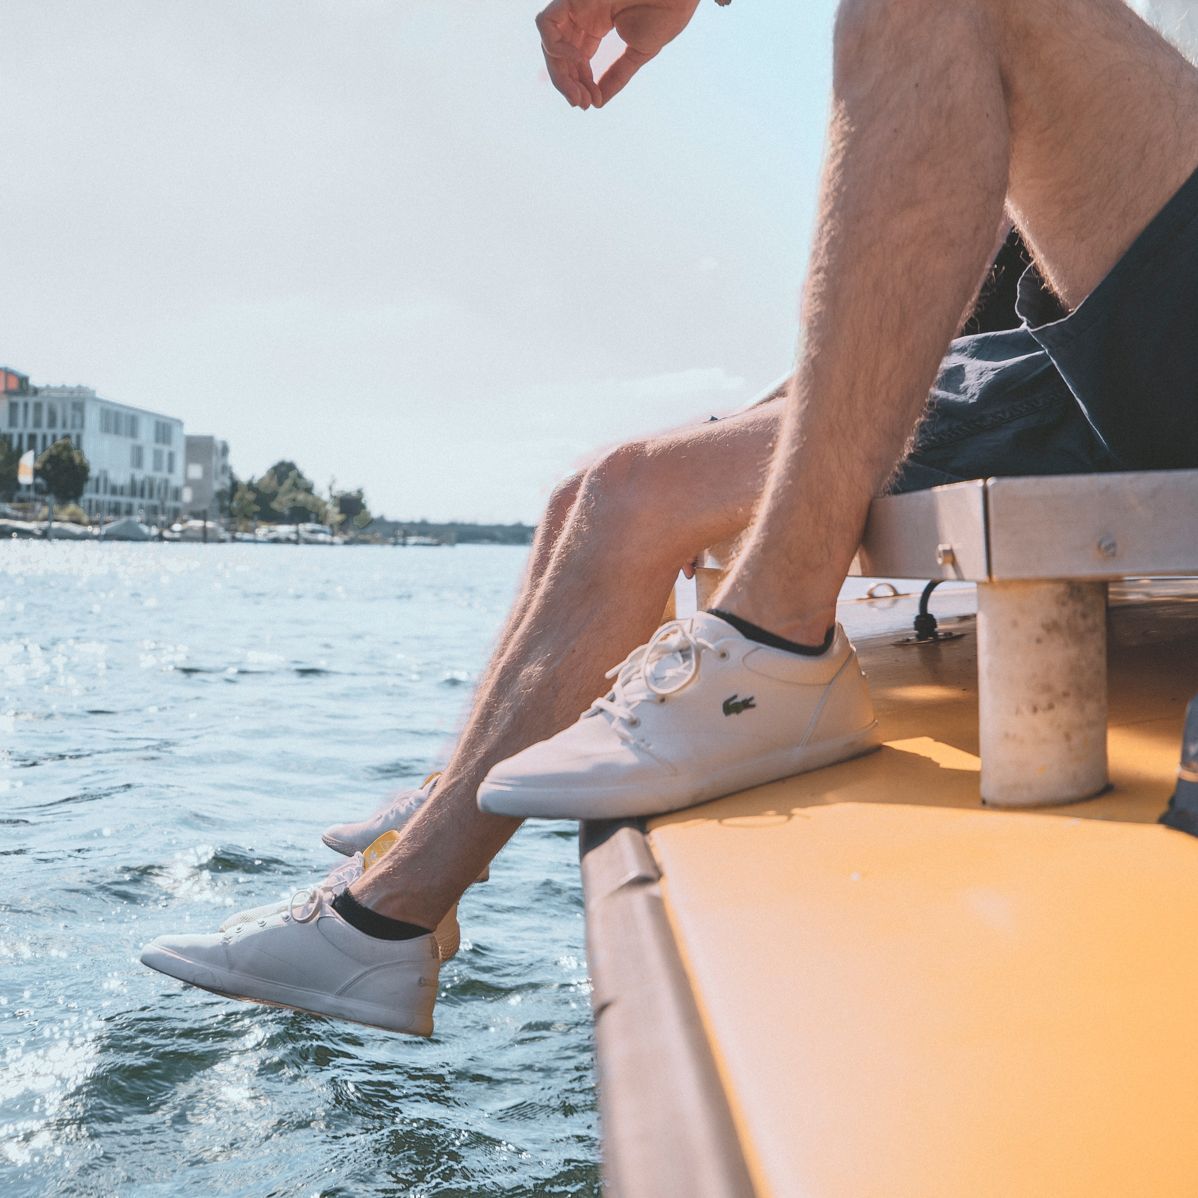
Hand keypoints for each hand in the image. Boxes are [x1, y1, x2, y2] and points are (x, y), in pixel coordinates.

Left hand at [536, 0, 701, 108]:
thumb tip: (597, 102)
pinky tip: (575, 60)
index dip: (580, 84)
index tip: (592, 102)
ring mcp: (576, 7)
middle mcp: (582, 17)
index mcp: (596, 26)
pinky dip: (554, 47)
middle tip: (581, 103)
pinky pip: (546, 24)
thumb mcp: (637, 54)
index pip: (576, 60)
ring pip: (549, 45)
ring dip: (559, 74)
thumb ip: (616, 77)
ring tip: (577, 92)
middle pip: (560, 57)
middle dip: (567, 84)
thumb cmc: (664, 14)